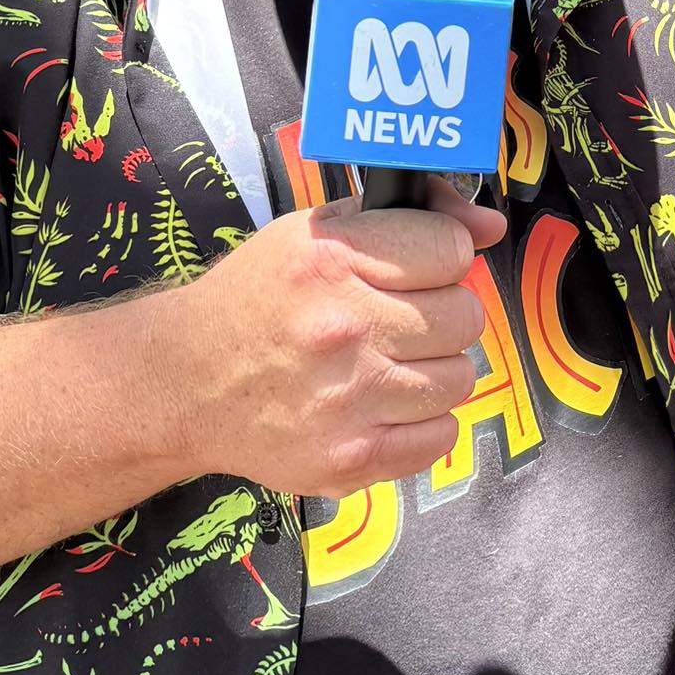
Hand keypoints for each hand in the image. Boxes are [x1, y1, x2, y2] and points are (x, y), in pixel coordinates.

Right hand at [156, 180, 505, 497]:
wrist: (184, 382)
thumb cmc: (257, 297)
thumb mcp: (316, 230)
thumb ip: (410, 213)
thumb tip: (491, 225)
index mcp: (333, 261)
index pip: (452, 249)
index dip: (442, 253)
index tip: (420, 265)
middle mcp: (343, 330)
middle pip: (464, 316)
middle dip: (443, 310)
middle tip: (406, 315)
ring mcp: (348, 401)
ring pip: (459, 378)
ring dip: (435, 366)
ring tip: (394, 359)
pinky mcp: (349, 460)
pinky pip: (440, 438)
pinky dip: (424, 421)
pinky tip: (389, 403)